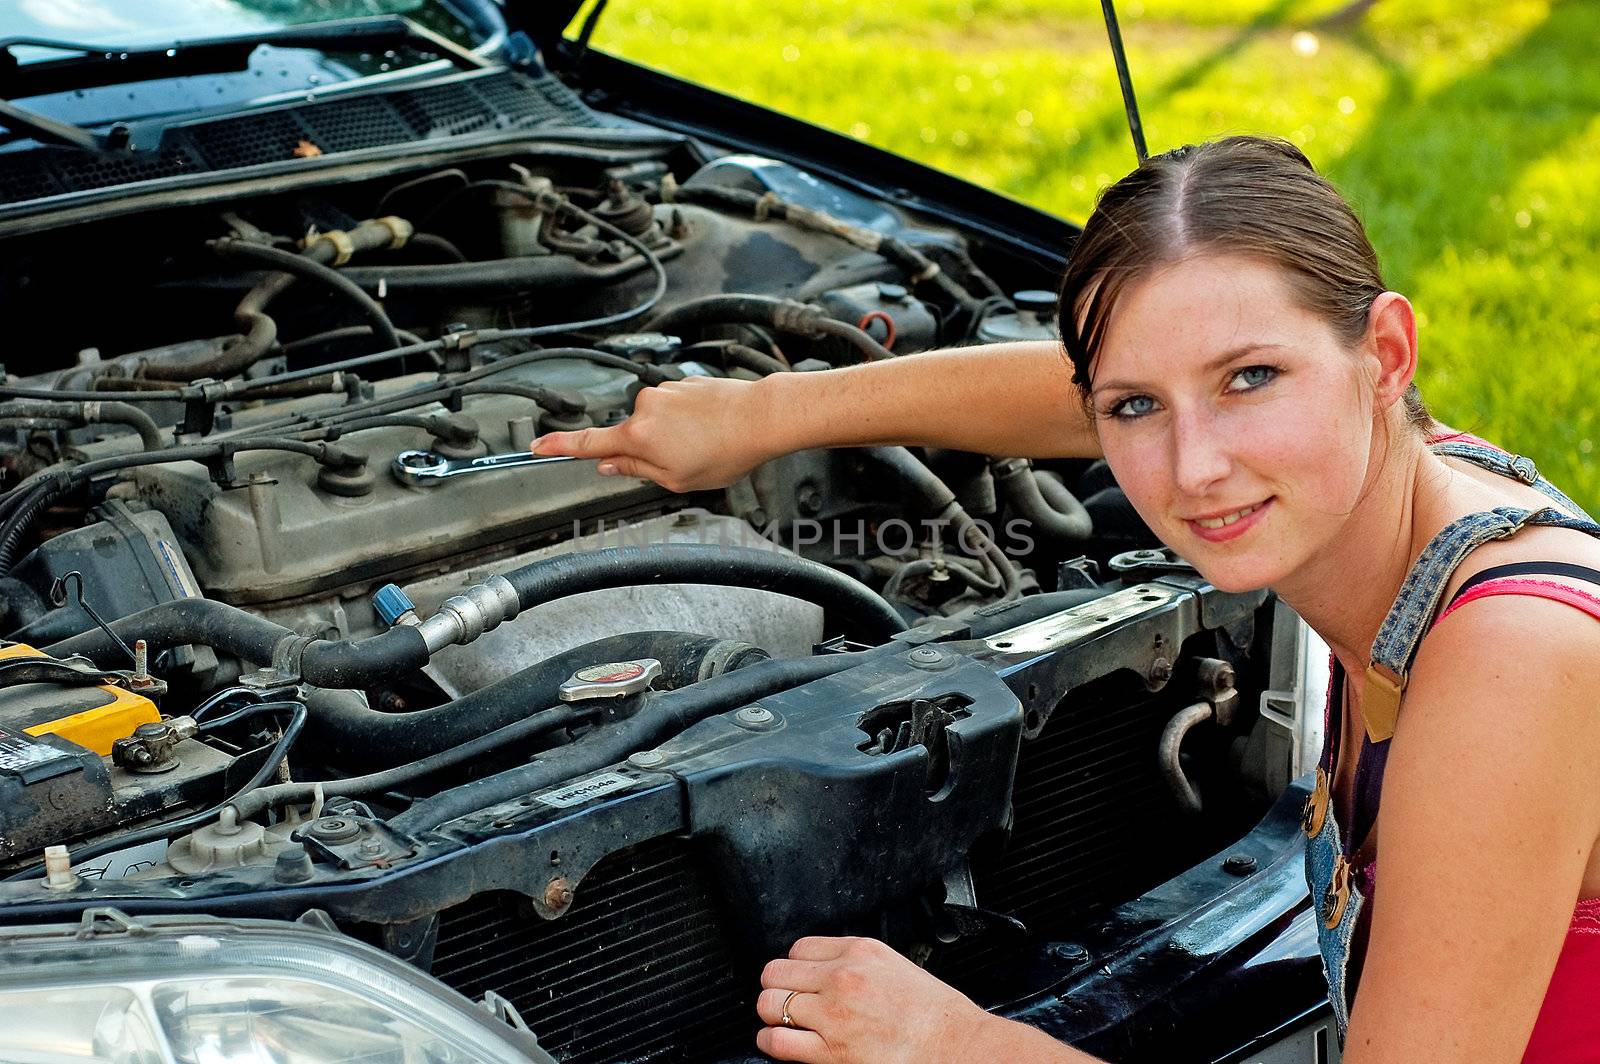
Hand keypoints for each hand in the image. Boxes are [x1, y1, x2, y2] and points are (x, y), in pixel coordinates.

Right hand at [530, 375, 782, 491]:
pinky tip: (711, 431)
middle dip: (648, 454)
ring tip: (705, 447)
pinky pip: (674, 411)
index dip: (558, 447)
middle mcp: (644, 407)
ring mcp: (664, 392)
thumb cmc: (725, 451)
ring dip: (673, 439)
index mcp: (637, 435)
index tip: (536, 446)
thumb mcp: (677, 479)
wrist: (761, 417)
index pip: (587, 443)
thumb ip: (637, 471)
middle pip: (630, 438)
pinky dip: (687, 424)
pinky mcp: (682, 383)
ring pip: (655, 425)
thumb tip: (608, 466)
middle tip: (683, 465)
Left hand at [754, 936, 996, 1063]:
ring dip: (770, 1013)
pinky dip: (770, 1042)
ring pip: (770, 1004)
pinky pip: (777, 1042)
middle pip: (777, 972)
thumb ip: (858, 962)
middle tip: (783, 998)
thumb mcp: (896, 966)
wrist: (956, 1048)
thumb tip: (827, 969)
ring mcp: (832, 1014)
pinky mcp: (829, 1052)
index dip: (795, 965)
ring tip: (779, 1021)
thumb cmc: (936, 1015)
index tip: (798, 976)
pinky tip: (778, 1042)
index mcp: (860, 951)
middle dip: (777, 986)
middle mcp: (842, 977)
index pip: (799, 947)